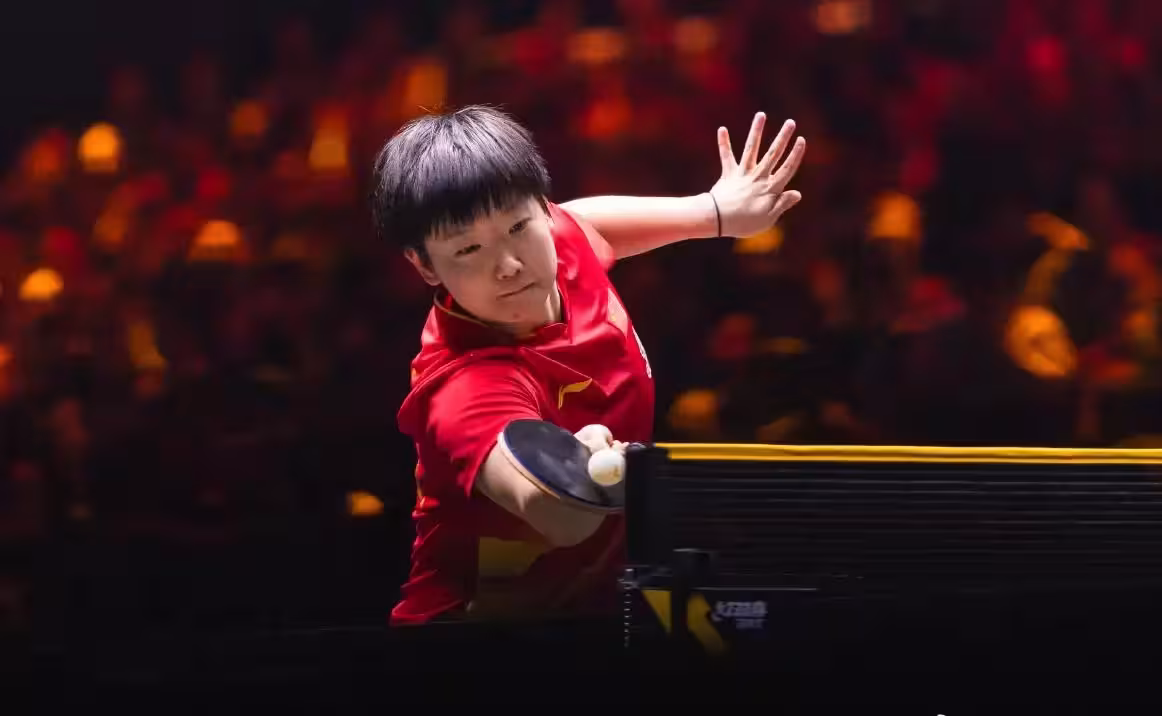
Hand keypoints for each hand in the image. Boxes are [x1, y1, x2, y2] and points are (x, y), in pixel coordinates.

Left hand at [709, 113, 805, 237]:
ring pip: (751, 149)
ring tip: (760, 115)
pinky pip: (726, 156)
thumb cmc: (744, 223)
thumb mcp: (768, 219)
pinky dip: (724, 143)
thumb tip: (798, 193)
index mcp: (770, 188)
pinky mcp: (728, 174)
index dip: (795, 154)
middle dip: (783, 137)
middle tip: (790, 122)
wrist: (718, 220)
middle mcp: (758, 177)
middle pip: (773, 154)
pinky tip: (722, 129)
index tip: (801, 139)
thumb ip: (782, 204)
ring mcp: (743, 174)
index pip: (787, 168)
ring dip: (756, 131)